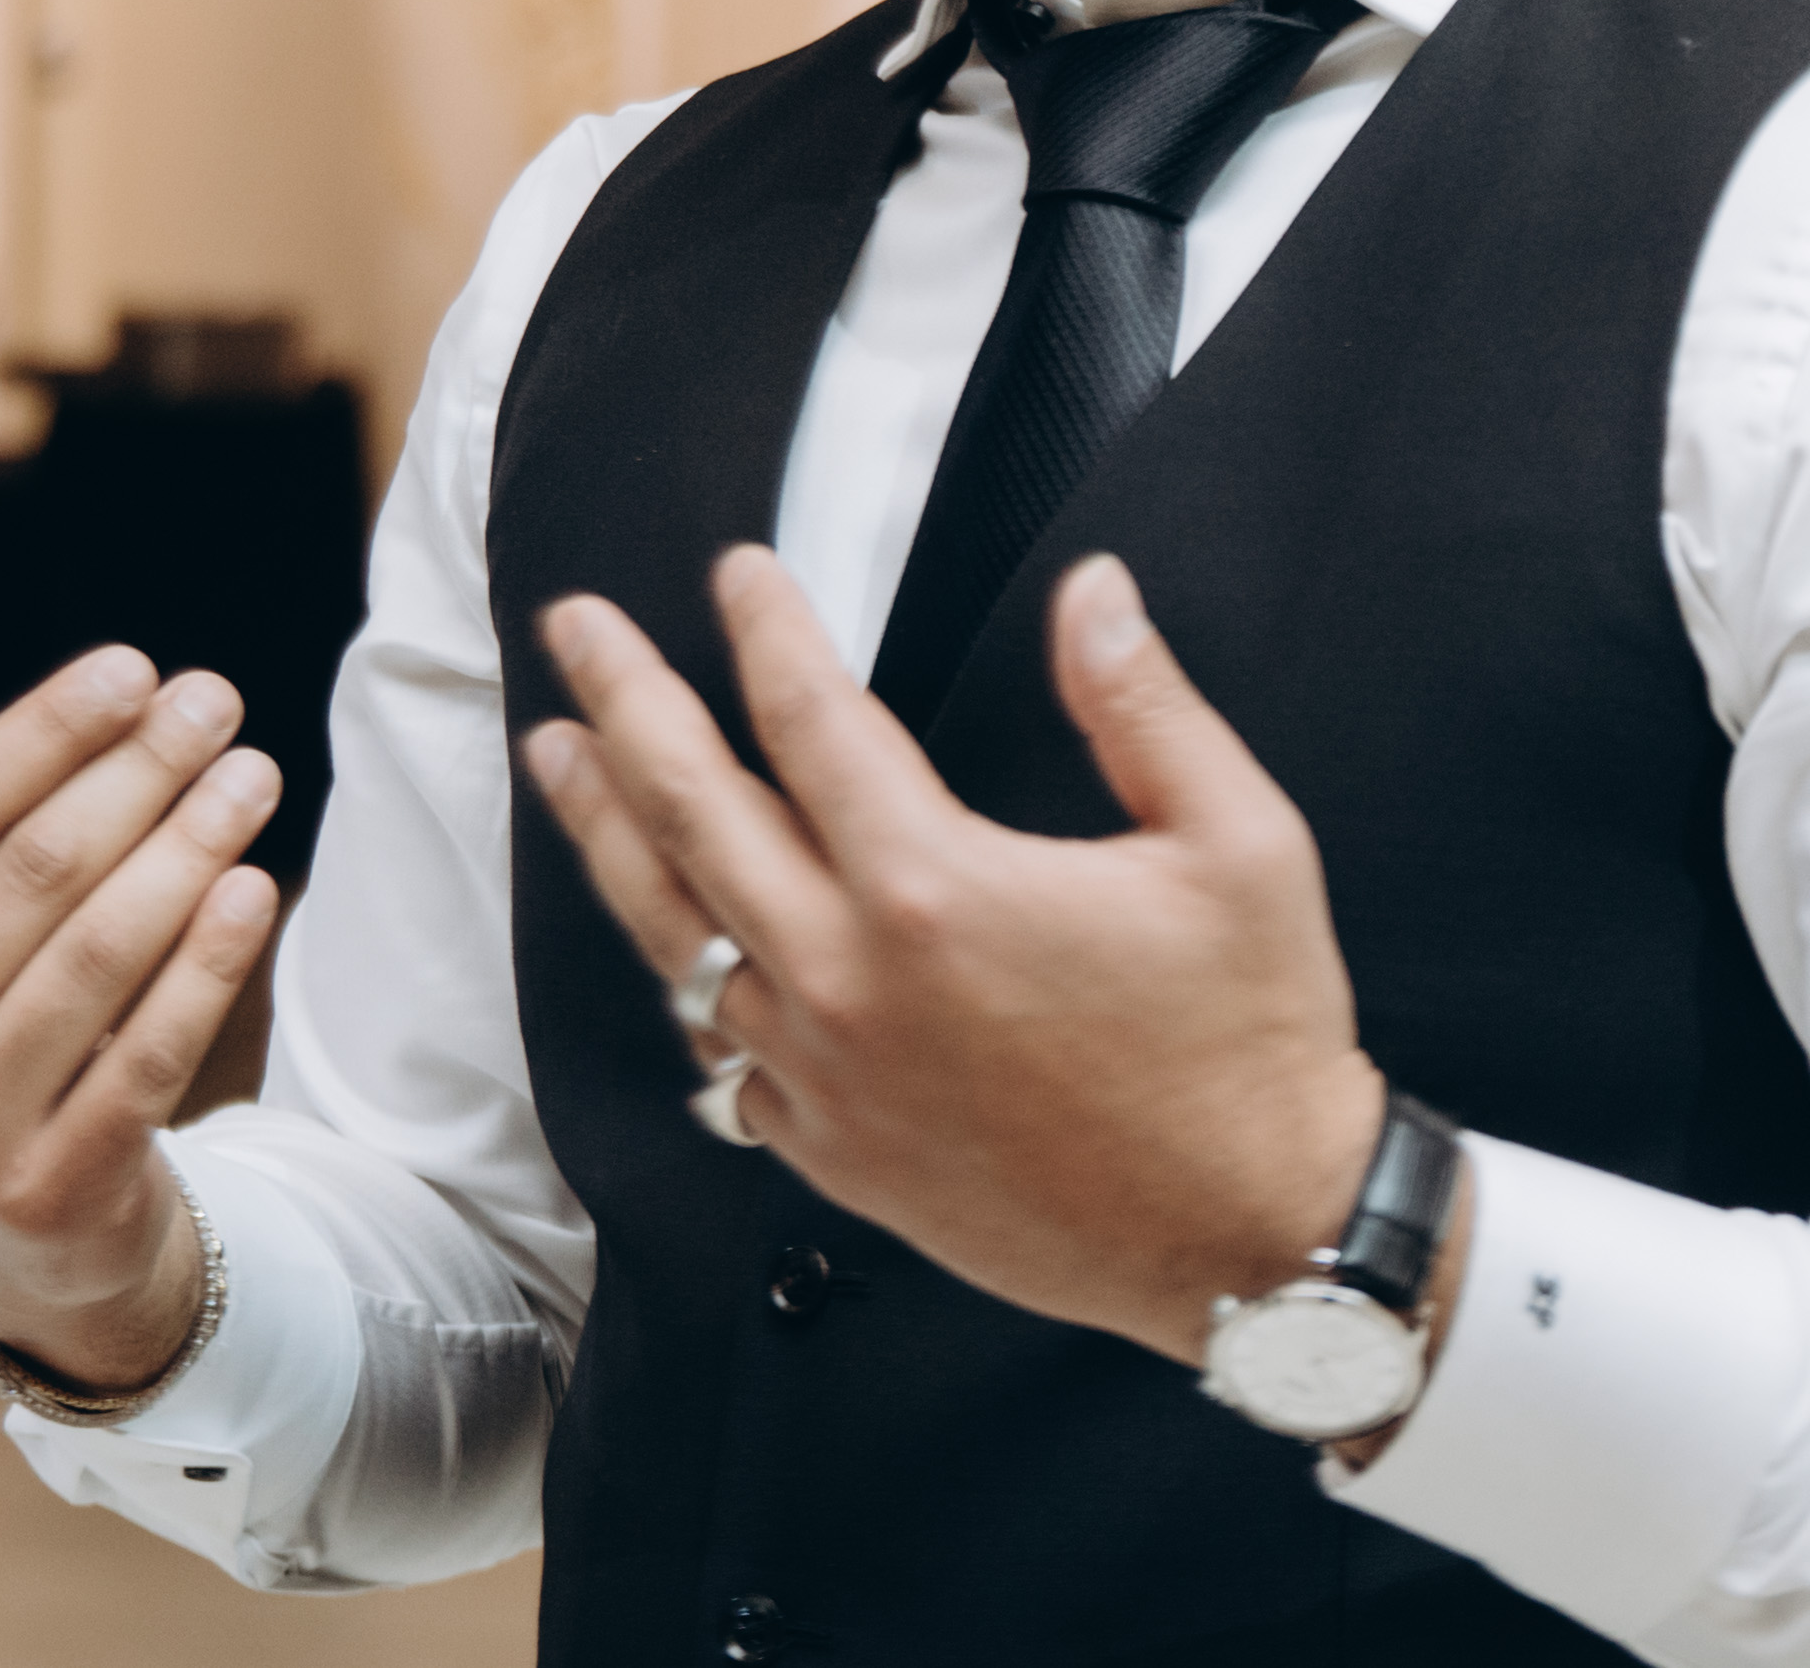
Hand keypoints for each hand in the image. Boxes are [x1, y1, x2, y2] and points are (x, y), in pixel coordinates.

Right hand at [0, 644, 288, 1390]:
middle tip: (215, 703)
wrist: (20, 1225)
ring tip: (252, 774)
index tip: (136, 669)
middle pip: (34, 876)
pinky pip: (150, 1054)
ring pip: (100, 957)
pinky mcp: (54, 1188)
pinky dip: (208, 965)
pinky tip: (254, 886)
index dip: (44, 734)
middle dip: (136, 776)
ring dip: (188, 849)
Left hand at [522, 553, 1392, 1368]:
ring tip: (560, 760)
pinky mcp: (834, 1154)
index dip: (766, 630)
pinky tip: (668, 944)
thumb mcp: (1238, 843)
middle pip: (692, 811)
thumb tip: (1094, 596)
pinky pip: (719, 1054)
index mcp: (937, 889)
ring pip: (674, 934)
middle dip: (625, 702)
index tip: (739, 573)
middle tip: (577, 634)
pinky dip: (683, 984)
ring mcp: (827, 1076)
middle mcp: (852, 980)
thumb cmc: (1248, 1046)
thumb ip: (1145, 705)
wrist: (1246, 1237)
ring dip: (607, 832)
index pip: (811, 720)